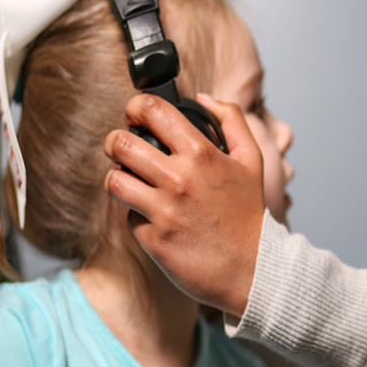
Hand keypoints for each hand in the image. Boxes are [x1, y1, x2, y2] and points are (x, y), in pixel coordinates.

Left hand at [103, 93, 265, 316]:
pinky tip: (154, 214)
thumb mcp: (252, 159)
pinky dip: (136, 212)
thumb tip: (203, 98)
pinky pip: (128, 215)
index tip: (135, 114)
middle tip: (122, 146)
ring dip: (118, 177)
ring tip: (131, 180)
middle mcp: (178, 179)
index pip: (153, 111)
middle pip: (120, 143)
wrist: (253, 268)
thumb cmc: (249, 213)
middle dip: (115, 140)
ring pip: (114, 180)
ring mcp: (163, 210)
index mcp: (201, 153)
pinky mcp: (152, 238)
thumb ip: (232, 119)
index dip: (136, 106)